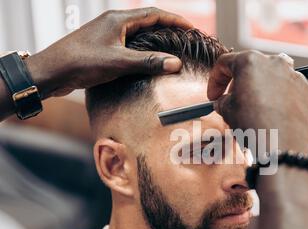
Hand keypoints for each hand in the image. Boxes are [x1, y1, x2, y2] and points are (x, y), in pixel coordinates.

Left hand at [25, 7, 192, 97]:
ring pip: (138, 33)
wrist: (52, 71)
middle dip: (167, 28)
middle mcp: (113, 23)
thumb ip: (148, 62)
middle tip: (184, 38)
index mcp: (119, 20)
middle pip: (147, 21)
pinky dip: (143, 50)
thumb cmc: (81, 62)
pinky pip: (128, 44)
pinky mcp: (102, 47)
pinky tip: (147, 61)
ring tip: (171, 49)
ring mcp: (107, 35)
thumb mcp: (119, 62)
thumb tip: (175, 63)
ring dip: (155, 39)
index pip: (154, 14)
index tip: (190, 28)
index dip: (175, 20)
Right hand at [207, 50, 307, 153]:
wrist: (283, 145)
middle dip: (240, 84)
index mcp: (250, 62)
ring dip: (261, 91)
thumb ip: (223, 101)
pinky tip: (273, 117)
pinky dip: (279, 100)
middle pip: (251, 68)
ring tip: (255, 110)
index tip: (213, 96)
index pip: (225, 64)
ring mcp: (293, 75)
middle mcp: (274, 62)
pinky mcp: (306, 91)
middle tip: (233, 102)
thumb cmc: (253, 125)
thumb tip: (224, 102)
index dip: (215, 81)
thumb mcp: (227, 112)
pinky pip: (288, 91)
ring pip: (272, 79)